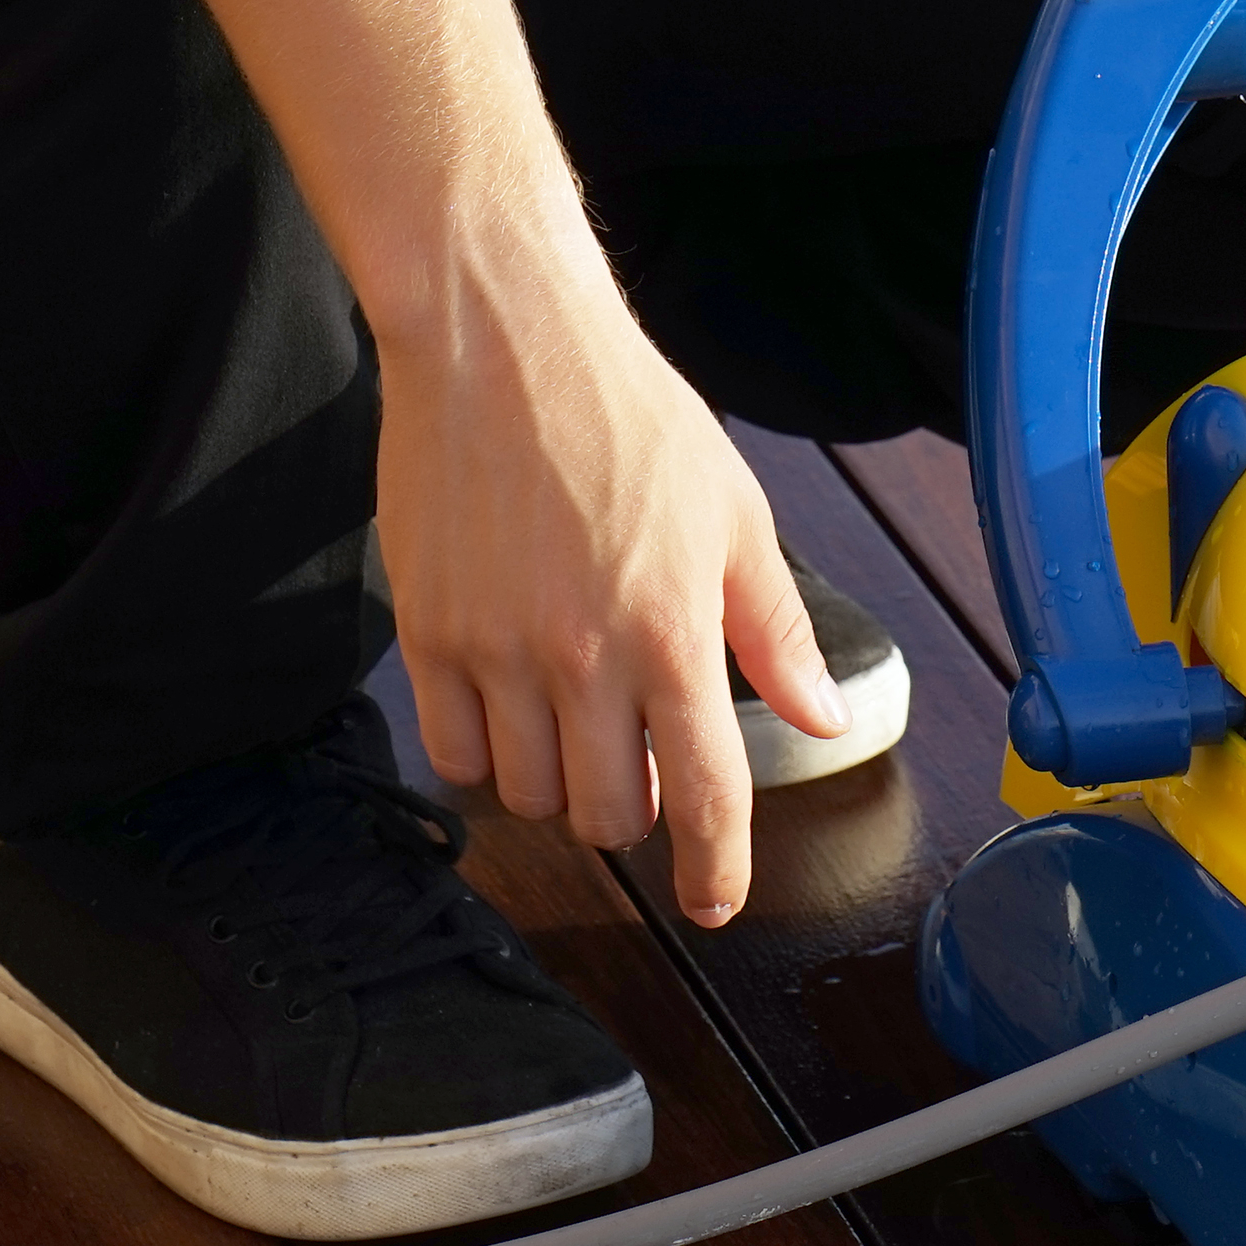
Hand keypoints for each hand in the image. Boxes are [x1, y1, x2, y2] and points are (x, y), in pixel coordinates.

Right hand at [376, 236, 849, 926]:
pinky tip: (508, 713)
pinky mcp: (426, 634)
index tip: (714, 903)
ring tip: (575, 725)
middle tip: (642, 767)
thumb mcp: (734, 517)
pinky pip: (453, 755)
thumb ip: (774, 631)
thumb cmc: (629, 417)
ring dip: (559, 784)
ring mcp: (494, 652)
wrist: (501, 341)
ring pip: (528, 796)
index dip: (716, 869)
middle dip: (635, 816)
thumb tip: (820, 718)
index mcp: (674, 633)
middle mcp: (582, 658)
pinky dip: (484, 757)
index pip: (706, 795)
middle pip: (608, 817)